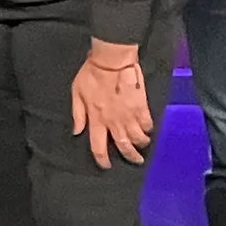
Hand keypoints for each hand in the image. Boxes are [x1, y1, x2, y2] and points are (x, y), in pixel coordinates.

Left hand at [70, 42, 152, 169]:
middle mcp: (114, 122)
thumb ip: (78, 114)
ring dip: (141, 143)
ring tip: (143, 145)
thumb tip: (77, 132)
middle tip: (136, 160)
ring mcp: (129, 115)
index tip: (106, 165)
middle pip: (123, 146)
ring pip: (138, 137)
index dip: (102, 159)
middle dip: (130, 156)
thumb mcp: (77, 93)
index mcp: (97, 120)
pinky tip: (148, 129)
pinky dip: (148, 128)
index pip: (98, 147)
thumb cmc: (92, 74)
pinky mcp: (141, 106)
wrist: (112, 60)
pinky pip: (147, 123)